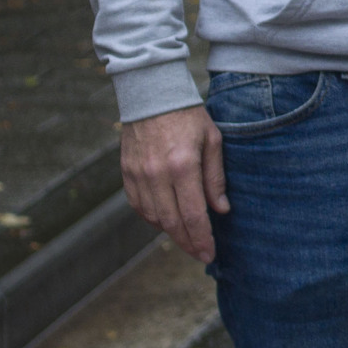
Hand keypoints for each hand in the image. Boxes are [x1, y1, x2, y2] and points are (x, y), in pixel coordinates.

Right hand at [120, 104, 226, 262]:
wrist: (151, 92)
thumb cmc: (188, 114)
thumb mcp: (212, 140)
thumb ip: (215, 177)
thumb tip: (221, 210)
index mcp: (182, 166)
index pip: (192, 214)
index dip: (202, 238)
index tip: (209, 253)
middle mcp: (157, 174)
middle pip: (172, 222)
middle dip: (188, 243)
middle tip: (201, 255)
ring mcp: (138, 174)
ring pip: (153, 217)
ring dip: (170, 232)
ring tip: (187, 239)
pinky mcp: (126, 172)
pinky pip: (138, 205)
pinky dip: (152, 218)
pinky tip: (165, 221)